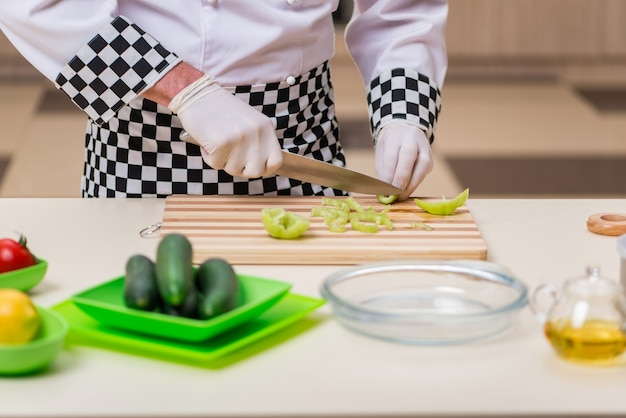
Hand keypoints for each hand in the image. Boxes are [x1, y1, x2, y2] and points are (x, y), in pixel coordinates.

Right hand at [168, 75, 282, 177]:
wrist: (197, 95)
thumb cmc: (221, 111)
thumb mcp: (250, 122)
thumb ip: (259, 141)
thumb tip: (262, 166)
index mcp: (265, 127)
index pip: (276, 161)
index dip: (264, 169)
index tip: (253, 166)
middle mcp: (256, 133)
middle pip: (255, 171)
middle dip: (241, 169)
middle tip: (230, 157)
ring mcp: (239, 138)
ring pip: (234, 170)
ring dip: (223, 161)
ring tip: (218, 143)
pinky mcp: (221, 143)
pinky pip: (215, 164)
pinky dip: (209, 157)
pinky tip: (208, 141)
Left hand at [374, 123, 433, 199]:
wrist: (406, 131)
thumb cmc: (391, 145)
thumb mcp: (382, 153)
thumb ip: (384, 170)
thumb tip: (387, 189)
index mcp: (395, 136)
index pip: (391, 156)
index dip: (388, 175)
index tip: (385, 189)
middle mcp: (411, 139)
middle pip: (408, 157)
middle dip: (402, 178)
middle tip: (395, 194)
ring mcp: (424, 149)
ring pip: (422, 166)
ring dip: (412, 184)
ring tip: (401, 195)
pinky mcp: (431, 160)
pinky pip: (424, 173)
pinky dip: (415, 183)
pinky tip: (407, 190)